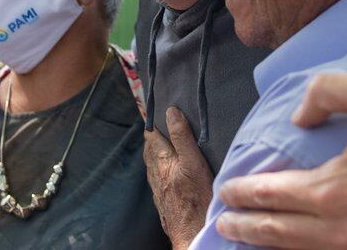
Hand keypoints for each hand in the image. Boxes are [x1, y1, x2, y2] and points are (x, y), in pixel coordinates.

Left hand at [143, 107, 213, 248]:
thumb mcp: (193, 163)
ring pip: (153, 166)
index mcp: (162, 162)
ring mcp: (159, 190)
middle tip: (158, 127)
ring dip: (156, 154)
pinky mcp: (165, 202)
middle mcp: (157, 175)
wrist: (192, 234)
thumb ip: (182, 137)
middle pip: (150, 151)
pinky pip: (158, 180)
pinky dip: (161, 170)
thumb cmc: (196, 200)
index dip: (154, 124)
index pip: (152, 137)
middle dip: (153, 138)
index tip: (157, 113)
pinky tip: (168, 174)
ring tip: (161, 145)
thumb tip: (171, 113)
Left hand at [216, 73, 346, 248]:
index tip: (227, 192)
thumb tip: (298, 117)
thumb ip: (326, 92)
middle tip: (225, 224)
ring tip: (254, 242)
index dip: (244, 194)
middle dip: (247, 229)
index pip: (272, 196)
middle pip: (280, 236)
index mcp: (335, 191)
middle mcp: (345, 233)